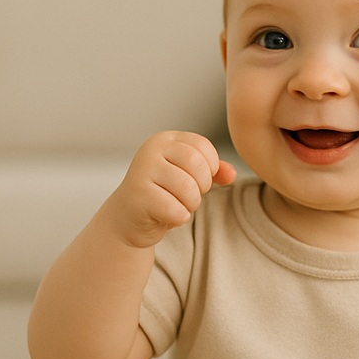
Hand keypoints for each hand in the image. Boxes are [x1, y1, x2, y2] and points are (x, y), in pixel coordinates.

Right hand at [101, 131, 235, 248]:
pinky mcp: (139, 196)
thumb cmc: (161, 194)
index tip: (199, 180)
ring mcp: (142, 171)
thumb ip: (212, 171)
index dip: (210, 167)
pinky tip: (166, 215)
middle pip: (197, 164)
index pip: (202, 146)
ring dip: (191, 204)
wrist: (128, 219)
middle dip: (202, 186)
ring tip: (178, 205)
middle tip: (189, 196)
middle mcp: (151, 150)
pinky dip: (179, 217)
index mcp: (165, 140)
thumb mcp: (188, 177)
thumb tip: (231, 173)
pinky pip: (176, 209)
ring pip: (188, 188)